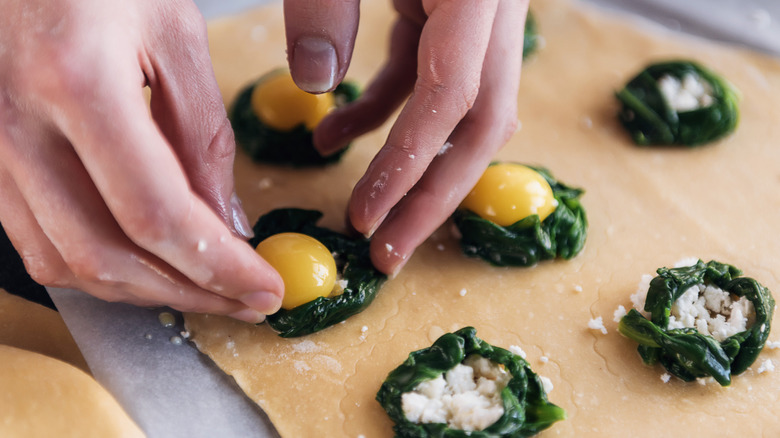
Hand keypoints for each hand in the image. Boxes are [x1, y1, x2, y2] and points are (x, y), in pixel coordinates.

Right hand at [0, 0, 282, 321]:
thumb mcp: (174, 33)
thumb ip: (203, 134)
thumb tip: (226, 223)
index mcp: (75, 83)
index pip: (156, 214)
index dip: (218, 266)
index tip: (264, 288)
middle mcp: (16, 126)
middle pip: (106, 256)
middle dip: (187, 293)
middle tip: (243, 301)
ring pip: (66, 263)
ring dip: (144, 291)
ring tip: (205, 288)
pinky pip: (37, 241)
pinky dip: (99, 267)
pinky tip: (147, 263)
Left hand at [284, 0, 528, 274]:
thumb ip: (323, 7)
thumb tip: (315, 81)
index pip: (455, 98)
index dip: (410, 165)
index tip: (364, 218)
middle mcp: (491, 16)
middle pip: (478, 127)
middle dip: (432, 197)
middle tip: (387, 256)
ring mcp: (474, 22)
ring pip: (458, 115)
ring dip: (412, 169)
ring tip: (365, 218)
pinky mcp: (447, 18)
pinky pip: (422, 82)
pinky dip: (382, 118)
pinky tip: (332, 137)